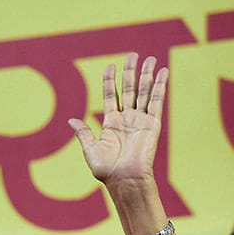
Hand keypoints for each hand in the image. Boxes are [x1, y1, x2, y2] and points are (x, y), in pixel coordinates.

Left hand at [68, 53, 166, 188]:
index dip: (110, 80)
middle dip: (130, 72)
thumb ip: (84, 133)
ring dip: (146, 75)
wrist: (124, 179)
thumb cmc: (106, 169)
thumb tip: (71, 120)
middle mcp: (127, 118)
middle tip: (133, 55)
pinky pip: (157, 101)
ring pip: (144, 92)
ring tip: (149, 58)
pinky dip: (159, 86)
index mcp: (111, 123)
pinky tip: (162, 72)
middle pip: (129, 89)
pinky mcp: (152, 123)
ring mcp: (140, 120)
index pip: (111, 95)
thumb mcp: (90, 149)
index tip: (110, 65)